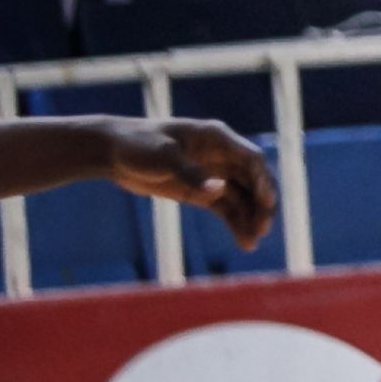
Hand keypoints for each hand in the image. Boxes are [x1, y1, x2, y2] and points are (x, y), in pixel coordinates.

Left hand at [107, 117, 274, 247]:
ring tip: (251, 242)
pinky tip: (242, 241)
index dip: (263, 180)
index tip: (267, 202)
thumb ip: (191, 174)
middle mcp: (221, 156)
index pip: (251, 159)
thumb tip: (220, 190)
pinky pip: (226, 209)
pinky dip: (235, 223)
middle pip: (253, 181)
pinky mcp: (201, 192)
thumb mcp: (164, 156)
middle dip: (261, 205)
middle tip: (263, 228)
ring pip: (242, 198)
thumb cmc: (138, 144)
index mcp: (217, 138)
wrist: (112, 152)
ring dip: (250, 218)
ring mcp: (213, 175)